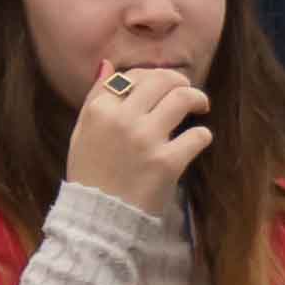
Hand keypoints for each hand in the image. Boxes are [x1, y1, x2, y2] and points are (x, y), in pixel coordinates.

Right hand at [64, 61, 208, 210]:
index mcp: (99, 110)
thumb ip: (95, 97)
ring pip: (183, 98)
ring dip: (197, 98)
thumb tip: (108, 64)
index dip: (150, 77)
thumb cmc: (89, 176)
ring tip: (200, 107)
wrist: (97, 220)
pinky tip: (198, 140)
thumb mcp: (82, 133)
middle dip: (179, 82)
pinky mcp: (167, 162)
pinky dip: (202, 135)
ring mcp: (146, 140)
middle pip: (161, 80)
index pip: (132, 76)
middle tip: (186, 91)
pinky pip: (197, 135)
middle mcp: (123, 119)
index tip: (159, 87)